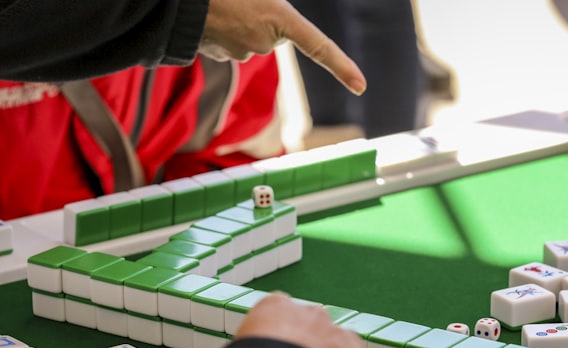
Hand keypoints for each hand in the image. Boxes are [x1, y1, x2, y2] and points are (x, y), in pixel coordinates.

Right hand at [199, 0, 366, 94]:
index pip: (319, 46)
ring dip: (236, 19)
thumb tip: (278, 21)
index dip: (342, 66)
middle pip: (271, 32)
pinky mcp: (216, 54)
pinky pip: (226, 39)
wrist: (172, 1)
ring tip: (218, 1)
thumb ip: (274, 5)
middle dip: (258, 15)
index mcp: (279, 18)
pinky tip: (206, 12)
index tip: (361, 85)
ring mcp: (240, 51)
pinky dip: (219, 27)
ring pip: (246, 35)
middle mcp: (264, 41)